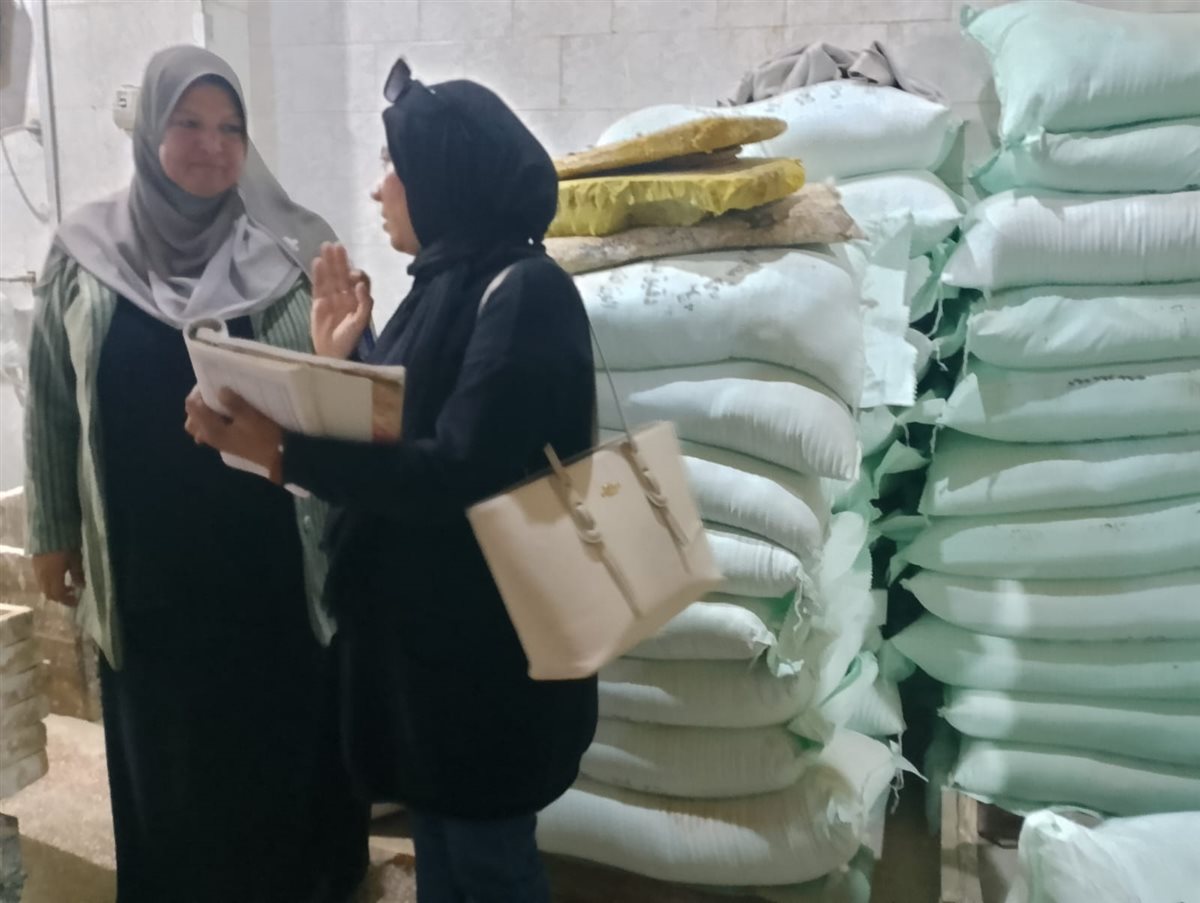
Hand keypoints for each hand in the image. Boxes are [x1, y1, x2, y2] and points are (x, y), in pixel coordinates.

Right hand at [33, 549, 84, 606]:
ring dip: (54, 590)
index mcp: (53, 576)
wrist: (49, 529)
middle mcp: (42, 576)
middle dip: (60, 597)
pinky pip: (40, 580)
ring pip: (43, 587)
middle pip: (49, 593)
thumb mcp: (76, 559)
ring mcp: (36, 570)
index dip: (67, 600)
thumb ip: (78, 574)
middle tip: (72, 595)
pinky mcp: (34, 564)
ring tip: (67, 586)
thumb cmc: (66, 544)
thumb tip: (81, 587)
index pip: (58, 594)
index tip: (76, 601)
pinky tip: (58, 578)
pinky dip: (49, 583)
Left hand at [184, 387, 284, 482]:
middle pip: (192, 414)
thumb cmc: (265, 436)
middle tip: (215, 390)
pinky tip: (224, 415)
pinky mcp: (223, 442)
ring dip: (204, 410)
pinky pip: (207, 429)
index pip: (193, 405)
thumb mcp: (251, 417)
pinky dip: (210, 420)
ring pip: (197, 423)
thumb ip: (234, 403)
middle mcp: (208, 436)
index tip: (215, 382)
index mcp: (211, 429)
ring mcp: (215, 440)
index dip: (199, 390)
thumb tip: (220, 390)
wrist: (278, 457)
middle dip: (199, 399)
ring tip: (219, 403)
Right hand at [311, 242, 373, 358]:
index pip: (358, 281)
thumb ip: (364, 303)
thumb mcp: (361, 322)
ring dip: (328, 262)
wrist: (332, 352)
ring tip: (325, 247)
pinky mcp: (318, 301)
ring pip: (330, 276)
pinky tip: (317, 262)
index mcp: (358, 299)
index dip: (356, 274)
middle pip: (343, 274)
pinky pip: (318, 285)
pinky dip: (317, 274)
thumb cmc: (349, 338)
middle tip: (336, 245)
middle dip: (340, 260)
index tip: (353, 273)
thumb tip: (358, 284)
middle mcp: (345, 295)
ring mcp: (331, 297)